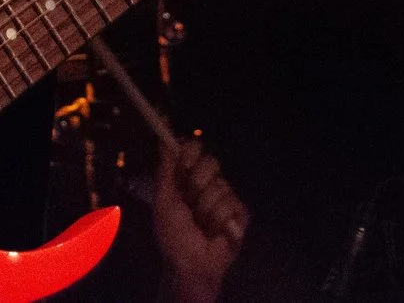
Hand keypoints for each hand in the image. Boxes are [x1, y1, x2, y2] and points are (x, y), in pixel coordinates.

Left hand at [151, 136, 248, 302]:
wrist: (189, 264)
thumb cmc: (172, 234)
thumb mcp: (163, 201)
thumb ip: (165, 170)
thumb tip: (164, 140)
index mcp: (186, 178)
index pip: (194, 150)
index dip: (190, 152)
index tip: (184, 162)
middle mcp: (207, 183)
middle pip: (211, 162)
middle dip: (197, 182)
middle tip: (189, 201)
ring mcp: (225, 197)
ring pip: (221, 185)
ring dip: (206, 208)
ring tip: (201, 224)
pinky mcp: (240, 213)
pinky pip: (233, 203)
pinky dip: (220, 219)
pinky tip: (215, 231)